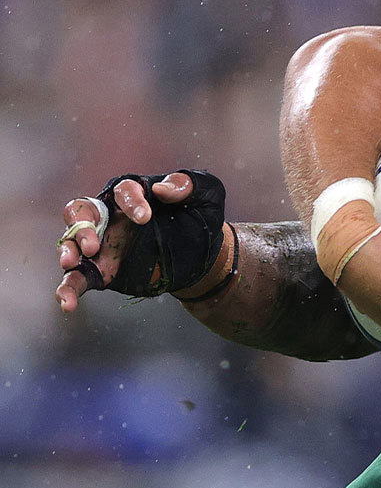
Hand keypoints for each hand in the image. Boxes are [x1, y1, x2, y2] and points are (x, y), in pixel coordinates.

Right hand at [55, 173, 192, 311]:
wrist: (202, 256)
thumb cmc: (200, 218)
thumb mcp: (207, 194)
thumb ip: (187, 185)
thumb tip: (162, 189)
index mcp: (133, 195)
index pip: (122, 190)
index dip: (131, 202)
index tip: (145, 217)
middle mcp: (111, 217)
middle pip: (81, 211)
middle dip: (82, 226)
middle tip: (94, 245)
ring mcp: (103, 245)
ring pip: (72, 243)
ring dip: (67, 252)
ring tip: (70, 263)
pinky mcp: (103, 271)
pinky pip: (78, 279)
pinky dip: (69, 290)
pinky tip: (67, 303)